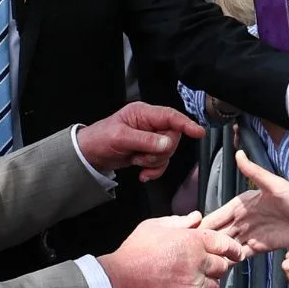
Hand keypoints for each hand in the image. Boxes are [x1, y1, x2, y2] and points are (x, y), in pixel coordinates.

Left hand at [77, 101, 205, 180]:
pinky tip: (142, 173)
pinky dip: (154, 170)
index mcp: (144, 113)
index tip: (198, 133)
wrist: (89, 155)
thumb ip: (145, 140)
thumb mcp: (120, 138)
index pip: (171, 117)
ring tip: (137, 162)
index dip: (186, 124)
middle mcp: (150, 124)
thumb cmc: (100, 139)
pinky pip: (161, 162)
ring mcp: (150, 138)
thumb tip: (166, 144)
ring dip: (154, 162)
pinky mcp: (149, 151)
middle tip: (142, 156)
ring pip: (168, 152)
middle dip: (159, 152)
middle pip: (172, 137)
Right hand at [98, 212, 241, 287]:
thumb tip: (196, 218)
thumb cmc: (135, 252)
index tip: (237, 252)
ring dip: (208, 282)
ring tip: (194, 280)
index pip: (224, 243)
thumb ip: (179, 221)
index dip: (233, 248)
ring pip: (215, 285)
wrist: (120, 281)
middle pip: (222, 265)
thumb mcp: (155, 225)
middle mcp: (198, 262)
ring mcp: (194, 284)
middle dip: (216, 265)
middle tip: (206, 266)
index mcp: (193, 240)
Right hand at [200, 148, 288, 253]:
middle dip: (206, 241)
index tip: (190, 232)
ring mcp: (249, 233)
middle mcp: (243, 218)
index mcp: (242, 203)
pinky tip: (220, 267)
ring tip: (203, 263)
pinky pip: (239, 254)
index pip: (218, 214)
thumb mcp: (274, 184)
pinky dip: (230, 260)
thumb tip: (238, 153)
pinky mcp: (258, 247)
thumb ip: (254, 172)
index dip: (205, 223)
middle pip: (219, 231)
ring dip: (217, 252)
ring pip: (227, 244)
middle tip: (191, 252)